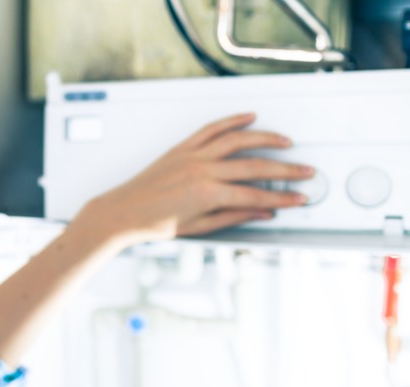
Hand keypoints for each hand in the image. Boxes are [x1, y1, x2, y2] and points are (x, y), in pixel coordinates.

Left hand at [82, 112, 313, 245]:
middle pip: (254, 166)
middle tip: (305, 172)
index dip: (281, 198)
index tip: (298, 199)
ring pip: (237, 140)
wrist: (123, 212)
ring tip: (286, 142)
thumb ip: (233, 216)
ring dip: (265, 139)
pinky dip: (231, 120)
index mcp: (207, 194)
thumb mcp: (199, 227)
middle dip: (285, 170)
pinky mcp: (182, 148)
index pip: (256, 195)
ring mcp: (192, 156)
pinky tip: (248, 117)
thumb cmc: (154, 223)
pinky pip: (211, 128)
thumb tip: (262, 212)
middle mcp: (202, 170)